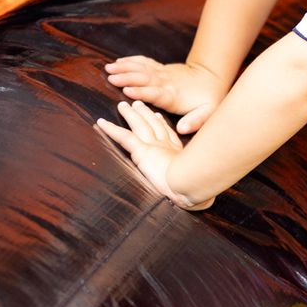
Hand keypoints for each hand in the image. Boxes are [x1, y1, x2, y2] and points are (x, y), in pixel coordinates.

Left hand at [96, 99, 214, 209]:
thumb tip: (205, 202)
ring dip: (130, 114)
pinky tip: (100, 122)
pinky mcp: (143, 151)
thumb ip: (198, 194)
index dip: (162, 125)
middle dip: (146, 114)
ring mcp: (154, 146)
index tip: (158, 116)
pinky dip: (111, 129)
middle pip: (154, 125)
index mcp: (179, 154)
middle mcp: (166, 146)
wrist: (191, 185)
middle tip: (139, 105)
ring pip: (139, 125)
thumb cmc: (196, 191)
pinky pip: (123, 137)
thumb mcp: (199, 190)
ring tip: (123, 105)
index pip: (169, 136)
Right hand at [104, 55, 227, 132]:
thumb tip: (183, 129)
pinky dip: (131, 61)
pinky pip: (144, 62)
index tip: (126, 92)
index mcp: (172, 96)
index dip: (141, 92)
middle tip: (111, 77)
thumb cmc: (208, 98)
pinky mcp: (160, 68)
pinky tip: (118, 61)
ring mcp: (162, 73)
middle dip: (126, 78)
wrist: (212, 77)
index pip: (154, 94)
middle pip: (143, 79)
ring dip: (125, 68)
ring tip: (108, 68)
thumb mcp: (207, 112)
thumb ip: (195, 121)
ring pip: (141, 69)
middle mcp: (165, 82)